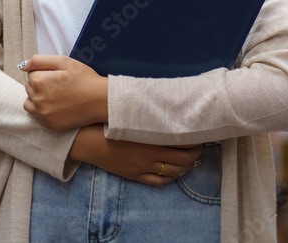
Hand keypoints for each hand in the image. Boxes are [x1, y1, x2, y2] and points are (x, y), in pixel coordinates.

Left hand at [21, 55, 107, 131]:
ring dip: (37, 98)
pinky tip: (57, 106)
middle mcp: (37, 99)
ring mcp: (43, 114)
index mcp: (40, 82)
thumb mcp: (64, 61)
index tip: (58, 75)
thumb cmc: (84, 78)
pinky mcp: (49, 125)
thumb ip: (39, 60)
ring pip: (29, 103)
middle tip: (59, 85)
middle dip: (40, 84)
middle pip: (29, 88)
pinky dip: (43, 111)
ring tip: (55, 96)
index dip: (44, 72)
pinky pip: (37, 116)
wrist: (100, 101)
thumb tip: (23, 66)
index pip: (31, 74)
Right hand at [69, 125, 202, 185]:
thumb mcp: (131, 116)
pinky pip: (158, 181)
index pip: (181, 140)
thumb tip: (163, 105)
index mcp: (151, 137)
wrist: (89, 141)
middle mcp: (151, 154)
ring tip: (191, 161)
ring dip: (186, 167)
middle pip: (183, 158)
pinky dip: (171, 178)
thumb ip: (149, 114)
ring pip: (173, 171)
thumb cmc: (109, 123)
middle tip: (199, 147)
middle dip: (195, 154)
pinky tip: (175, 173)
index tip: (198, 133)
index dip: (194, 139)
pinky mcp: (136, 175)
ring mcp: (144, 167)